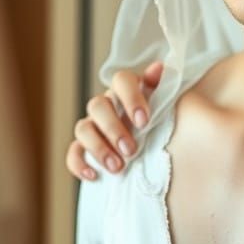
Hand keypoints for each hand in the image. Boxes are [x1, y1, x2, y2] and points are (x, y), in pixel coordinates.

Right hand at [66, 62, 163, 179]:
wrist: (160, 155)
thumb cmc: (165, 126)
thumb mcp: (169, 109)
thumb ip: (165, 88)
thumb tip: (160, 68)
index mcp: (128, 91)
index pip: (122, 80)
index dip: (131, 98)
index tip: (144, 121)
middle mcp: (107, 105)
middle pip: (98, 105)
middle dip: (114, 129)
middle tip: (131, 150)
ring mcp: (93, 126)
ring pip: (83, 128)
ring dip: (98, 148)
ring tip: (118, 167)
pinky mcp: (84, 148)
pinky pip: (73, 152)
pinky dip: (79, 163)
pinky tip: (94, 175)